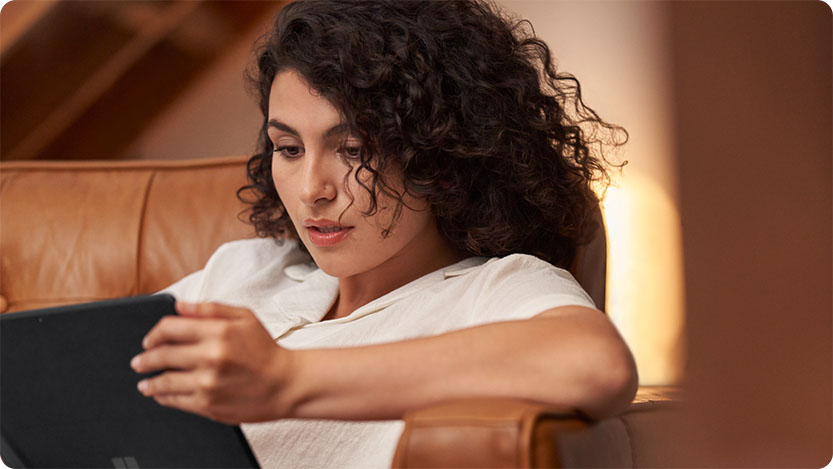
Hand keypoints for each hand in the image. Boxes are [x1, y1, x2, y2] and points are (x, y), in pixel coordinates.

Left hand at [130, 301, 294, 423]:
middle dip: (145, 358)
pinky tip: (161, 394)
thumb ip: (211, 309)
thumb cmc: (266, 350)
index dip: (154, 333)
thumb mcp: (245, 318)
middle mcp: (210, 357)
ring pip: (164, 381)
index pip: (169, 328)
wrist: (286, 384)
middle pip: (161, 355)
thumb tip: (179, 305)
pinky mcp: (208, 405)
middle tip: (138, 362)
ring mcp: (208, 383)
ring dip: (149, 382)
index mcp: (218, 332)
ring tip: (144, 383)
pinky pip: (175, 401)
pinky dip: (163, 397)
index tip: (149, 340)